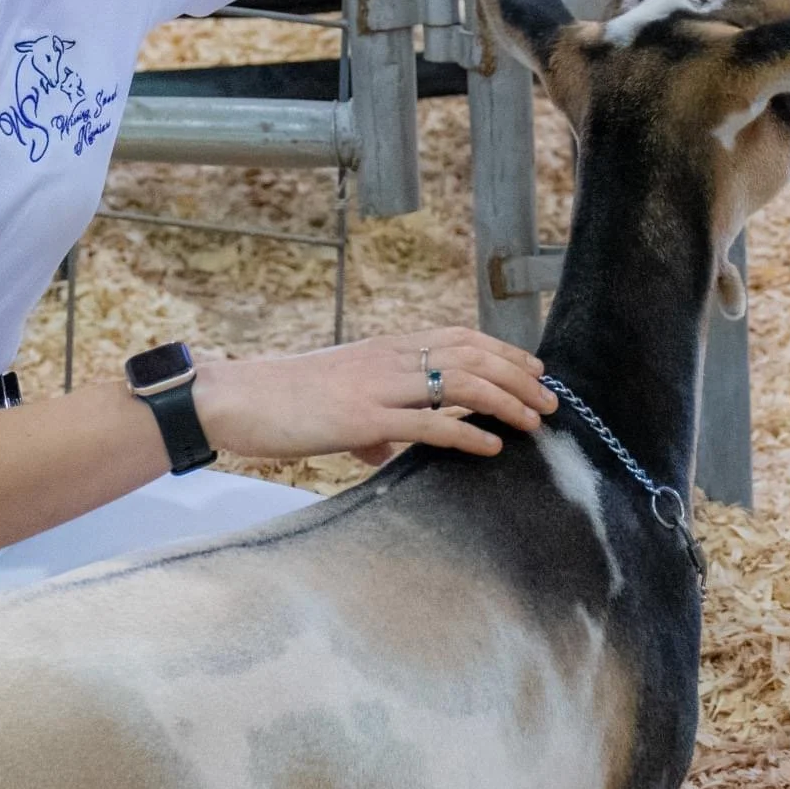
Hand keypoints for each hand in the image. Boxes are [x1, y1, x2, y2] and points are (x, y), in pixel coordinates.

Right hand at [193, 327, 556, 465]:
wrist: (239, 398)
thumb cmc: (283, 400)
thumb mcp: (335, 399)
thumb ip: (369, 424)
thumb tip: (384, 451)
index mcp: (384, 348)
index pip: (459, 337)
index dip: (504, 351)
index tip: (535, 369)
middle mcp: (388, 359)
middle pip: (471, 354)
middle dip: (518, 376)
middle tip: (550, 400)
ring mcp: (378, 387)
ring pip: (461, 383)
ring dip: (506, 401)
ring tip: (534, 422)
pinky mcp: (364, 418)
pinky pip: (429, 425)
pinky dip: (468, 434)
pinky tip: (492, 446)